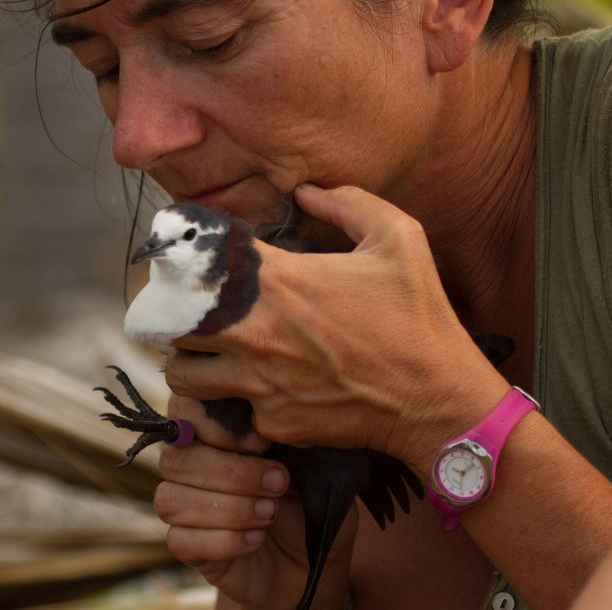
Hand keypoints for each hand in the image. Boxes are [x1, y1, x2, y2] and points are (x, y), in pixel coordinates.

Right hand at [156, 394, 355, 608]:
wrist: (312, 557)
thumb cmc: (304, 498)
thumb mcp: (303, 463)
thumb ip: (279, 439)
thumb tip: (266, 428)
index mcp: (210, 429)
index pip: (183, 410)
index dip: (216, 425)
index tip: (262, 442)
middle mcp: (187, 463)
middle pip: (176, 460)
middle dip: (233, 473)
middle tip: (278, 482)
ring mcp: (181, 506)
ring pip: (172, 501)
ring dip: (229, 508)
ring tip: (270, 512)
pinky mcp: (186, 546)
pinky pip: (180, 540)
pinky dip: (225, 540)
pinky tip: (257, 538)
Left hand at [168, 184, 508, 473]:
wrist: (438, 400)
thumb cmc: (419, 317)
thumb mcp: (399, 237)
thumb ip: (347, 202)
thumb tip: (305, 190)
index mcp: (278, 280)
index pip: (198, 260)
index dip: (186, 256)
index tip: (188, 258)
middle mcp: (255, 331)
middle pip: (174, 322)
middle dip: (174, 314)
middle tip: (189, 310)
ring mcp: (259, 382)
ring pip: (185, 373)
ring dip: (192, 361)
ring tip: (210, 354)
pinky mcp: (272, 420)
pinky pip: (234, 410)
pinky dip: (239, 401)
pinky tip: (262, 390)